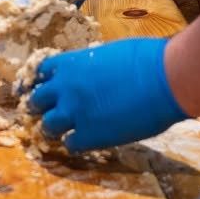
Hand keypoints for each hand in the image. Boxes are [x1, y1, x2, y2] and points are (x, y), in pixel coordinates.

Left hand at [27, 37, 187, 151]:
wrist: (164, 79)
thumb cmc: (143, 58)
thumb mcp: (106, 54)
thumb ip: (89, 66)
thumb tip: (90, 73)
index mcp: (69, 63)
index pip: (38, 73)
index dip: (42, 83)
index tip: (46, 89)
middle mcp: (64, 88)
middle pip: (35, 101)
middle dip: (41, 106)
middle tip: (49, 111)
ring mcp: (75, 112)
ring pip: (47, 126)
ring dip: (54, 128)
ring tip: (63, 130)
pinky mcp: (90, 135)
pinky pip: (70, 145)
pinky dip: (74, 144)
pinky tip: (84, 141)